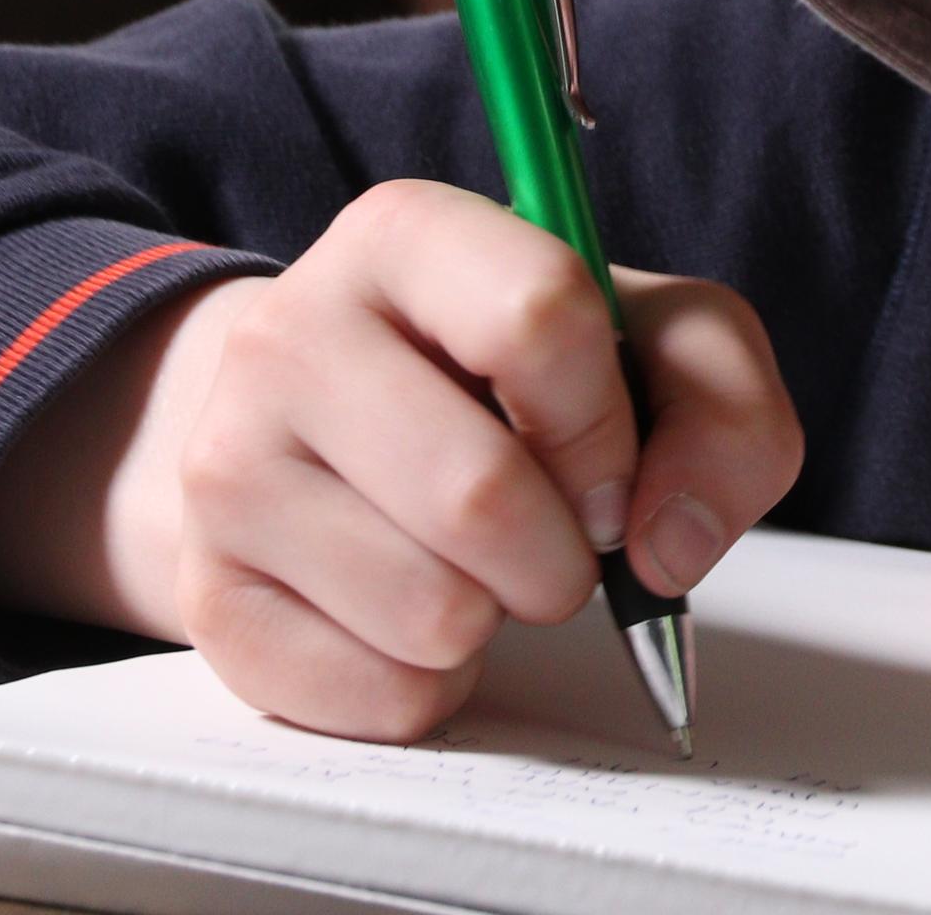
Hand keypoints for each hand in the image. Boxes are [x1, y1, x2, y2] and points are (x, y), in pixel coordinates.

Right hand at [0, 179, 802, 741]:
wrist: (332, 434)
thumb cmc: (514, 382)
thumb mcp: (653, 343)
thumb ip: (721, 407)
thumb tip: (669, 543)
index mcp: (404, 234)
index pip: (538, 315)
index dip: (606, 424)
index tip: (609, 470)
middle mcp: (289, 333)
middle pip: (479, 494)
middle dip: (561, 554)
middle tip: (551, 541)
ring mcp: (226, 468)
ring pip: (431, 613)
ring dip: (495, 619)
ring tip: (469, 566)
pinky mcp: (209, 596)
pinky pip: (376, 695)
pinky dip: (432, 683)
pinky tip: (410, 617)